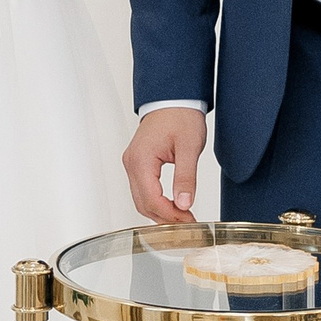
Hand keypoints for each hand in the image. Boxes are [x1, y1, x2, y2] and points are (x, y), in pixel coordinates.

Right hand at [123, 107, 206, 222]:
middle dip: (165, 218)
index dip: (170, 216)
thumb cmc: (180, 115)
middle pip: (143, 204)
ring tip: (182, 216)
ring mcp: (132, 163)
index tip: (188, 221)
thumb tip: (184, 204)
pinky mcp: (137, 163)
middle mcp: (132, 163)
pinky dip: (156, 202)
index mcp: (141, 159)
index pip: (151, 199)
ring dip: (160, 212)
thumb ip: (186, 177)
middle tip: (188, 223)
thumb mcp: (189, 146)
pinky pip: (142, 190)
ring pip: (141, 200)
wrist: (174, 97)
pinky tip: (172, 206)